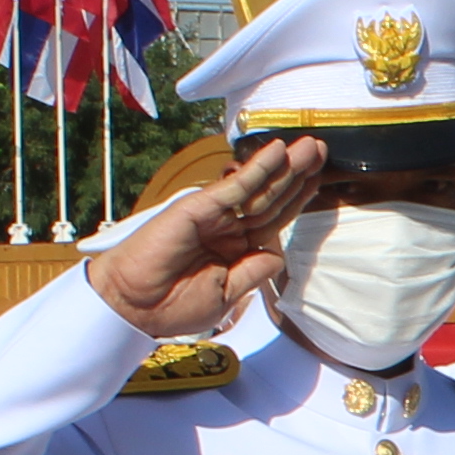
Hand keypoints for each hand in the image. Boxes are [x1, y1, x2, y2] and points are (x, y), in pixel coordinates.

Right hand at [86, 132, 327, 339]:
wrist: (133, 307)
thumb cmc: (172, 306)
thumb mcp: (226, 295)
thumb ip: (253, 271)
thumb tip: (278, 254)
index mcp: (235, 249)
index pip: (274, 220)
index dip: (296, 200)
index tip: (318, 180)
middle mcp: (227, 228)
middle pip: (271, 198)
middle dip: (298, 175)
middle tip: (321, 150)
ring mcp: (214, 216)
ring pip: (258, 189)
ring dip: (285, 166)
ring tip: (311, 147)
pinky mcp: (199, 207)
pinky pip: (234, 188)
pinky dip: (256, 169)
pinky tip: (277, 153)